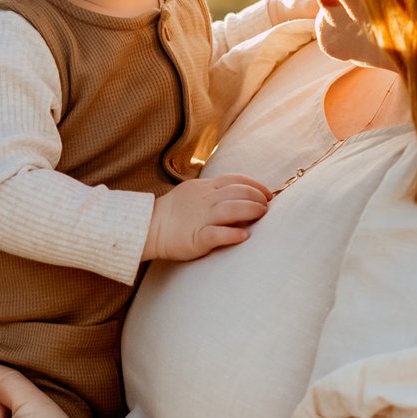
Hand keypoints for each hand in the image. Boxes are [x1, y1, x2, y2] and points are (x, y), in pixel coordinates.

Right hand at [143, 174, 268, 262]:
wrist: (149, 227)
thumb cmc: (175, 213)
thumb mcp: (194, 192)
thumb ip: (215, 191)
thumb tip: (241, 195)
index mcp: (204, 188)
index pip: (235, 180)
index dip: (255, 185)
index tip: (267, 193)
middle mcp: (205, 200)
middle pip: (237, 192)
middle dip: (256, 197)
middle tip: (267, 206)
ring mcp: (200, 218)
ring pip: (231, 209)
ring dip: (250, 210)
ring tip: (262, 214)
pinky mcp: (196, 237)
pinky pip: (217, 234)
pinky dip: (232, 234)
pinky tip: (244, 236)